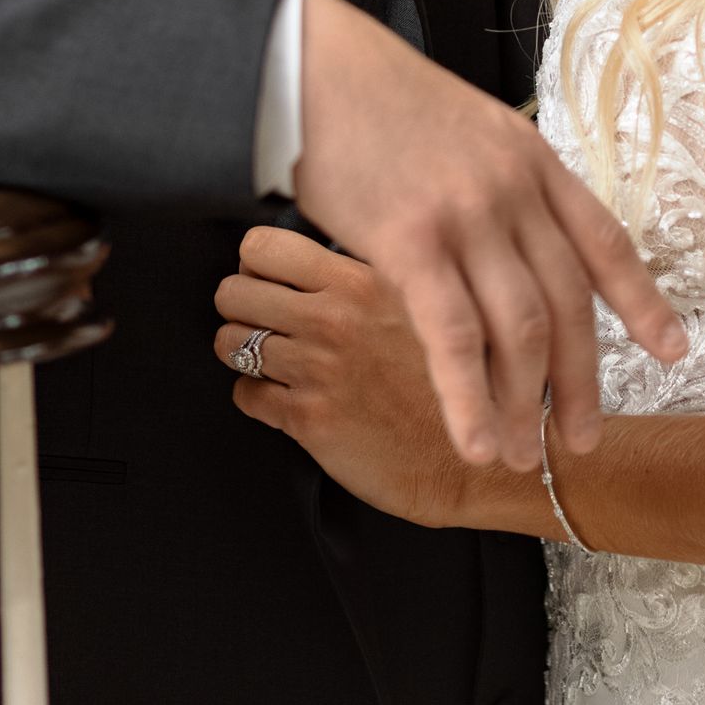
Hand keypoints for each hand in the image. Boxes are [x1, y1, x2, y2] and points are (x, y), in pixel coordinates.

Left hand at [214, 227, 481, 526]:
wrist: (475, 457)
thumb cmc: (450, 380)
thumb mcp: (421, 304)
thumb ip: (366, 280)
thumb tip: (316, 265)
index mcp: (359, 281)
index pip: (262, 247)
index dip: (256, 264)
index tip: (268, 279)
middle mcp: (333, 320)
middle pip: (233, 292)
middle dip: (239, 306)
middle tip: (259, 319)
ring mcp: (317, 370)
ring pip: (229, 343)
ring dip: (242, 351)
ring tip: (267, 358)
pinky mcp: (308, 420)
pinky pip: (246, 394)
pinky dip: (255, 395)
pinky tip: (282, 397)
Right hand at [293, 0, 682, 472]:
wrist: (313, 67)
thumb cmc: (378, 101)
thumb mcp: (468, 128)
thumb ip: (501, 186)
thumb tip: (514, 249)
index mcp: (533, 159)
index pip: (605, 241)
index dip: (642, 302)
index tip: (673, 350)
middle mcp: (514, 189)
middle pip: (568, 301)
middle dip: (581, 381)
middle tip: (582, 440)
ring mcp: (467, 215)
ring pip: (520, 328)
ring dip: (525, 403)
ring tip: (521, 456)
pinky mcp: (411, 242)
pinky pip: (453, 335)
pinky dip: (469, 397)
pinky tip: (475, 441)